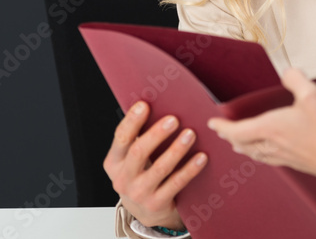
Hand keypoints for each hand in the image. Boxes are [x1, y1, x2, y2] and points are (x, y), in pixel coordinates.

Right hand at [103, 101, 208, 230]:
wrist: (145, 212)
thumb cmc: (141, 175)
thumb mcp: (131, 160)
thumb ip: (139, 138)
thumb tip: (158, 104)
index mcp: (114, 162)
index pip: (121, 138)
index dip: (131, 121)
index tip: (144, 105)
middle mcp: (123, 178)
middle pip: (138, 152)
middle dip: (156, 134)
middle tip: (174, 119)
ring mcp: (139, 193)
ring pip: (159, 169)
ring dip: (176, 150)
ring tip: (190, 134)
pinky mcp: (156, 204)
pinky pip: (176, 184)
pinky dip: (189, 169)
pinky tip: (201, 157)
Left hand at [209, 68, 315, 184]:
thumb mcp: (312, 95)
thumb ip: (296, 80)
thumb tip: (288, 72)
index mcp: (270, 128)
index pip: (236, 129)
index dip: (222, 126)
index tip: (213, 123)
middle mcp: (271, 144)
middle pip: (241, 143)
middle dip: (229, 136)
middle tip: (222, 131)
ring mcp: (282, 156)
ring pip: (253, 153)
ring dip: (241, 146)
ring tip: (237, 143)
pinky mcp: (293, 162)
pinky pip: (266, 158)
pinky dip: (257, 153)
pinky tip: (265, 152)